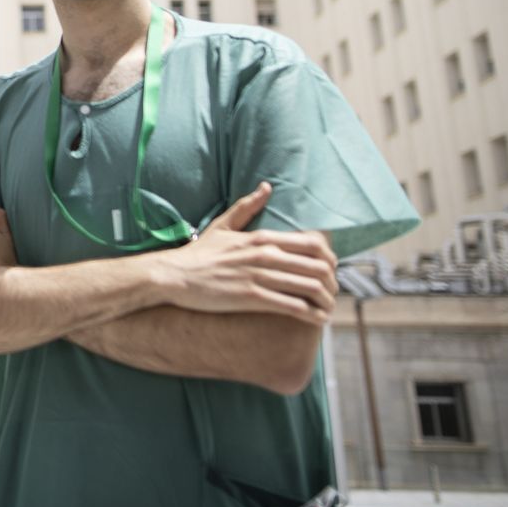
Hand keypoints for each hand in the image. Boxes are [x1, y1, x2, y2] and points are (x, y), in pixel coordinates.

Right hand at [153, 183, 337, 324]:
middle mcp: (265, 254)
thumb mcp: (223, 225)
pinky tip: (317, 320)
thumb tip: (267, 186)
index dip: (330, 258)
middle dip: (332, 283)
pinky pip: (292, 306)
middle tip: (333, 293)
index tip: (331, 270)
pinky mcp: (251, 297)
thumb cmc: (199, 253)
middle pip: (317, 266)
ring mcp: (258, 276)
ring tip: (328, 309)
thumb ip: (248, 206)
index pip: (312, 243)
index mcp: (261, 237)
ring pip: (309, 287)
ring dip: (325, 301)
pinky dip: (311, 315)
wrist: (174, 276)